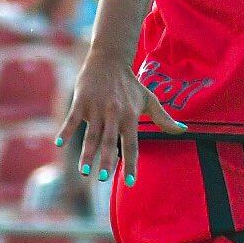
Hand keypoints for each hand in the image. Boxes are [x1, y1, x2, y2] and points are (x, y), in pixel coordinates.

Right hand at [56, 52, 184, 185]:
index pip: (131, 144)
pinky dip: (66, 130)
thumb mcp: (148, 100)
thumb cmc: (130, 85)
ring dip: (87, 153)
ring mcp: (96, 108)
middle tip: (103, 178)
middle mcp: (114, 114)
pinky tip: (60, 143)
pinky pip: (72, 118)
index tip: (130, 182)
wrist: (110, 60)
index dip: (131, 164)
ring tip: (84, 171)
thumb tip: (184, 130)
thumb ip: (164, 119)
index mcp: (130, 116)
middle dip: (106, 160)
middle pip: (109, 142)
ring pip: (91, 134)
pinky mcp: (81, 101)